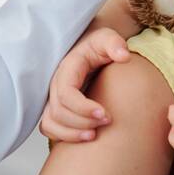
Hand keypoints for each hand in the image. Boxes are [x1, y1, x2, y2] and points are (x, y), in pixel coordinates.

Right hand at [39, 26, 129, 142]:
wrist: (92, 48)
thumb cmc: (99, 45)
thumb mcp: (108, 38)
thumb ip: (115, 43)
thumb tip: (123, 56)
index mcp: (67, 68)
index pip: (66, 93)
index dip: (83, 108)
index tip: (105, 114)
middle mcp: (56, 84)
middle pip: (59, 111)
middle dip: (82, 121)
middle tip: (107, 121)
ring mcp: (54, 97)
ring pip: (50, 122)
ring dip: (71, 133)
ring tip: (94, 136)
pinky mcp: (56, 107)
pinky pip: (50, 127)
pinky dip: (64, 136)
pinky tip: (85, 136)